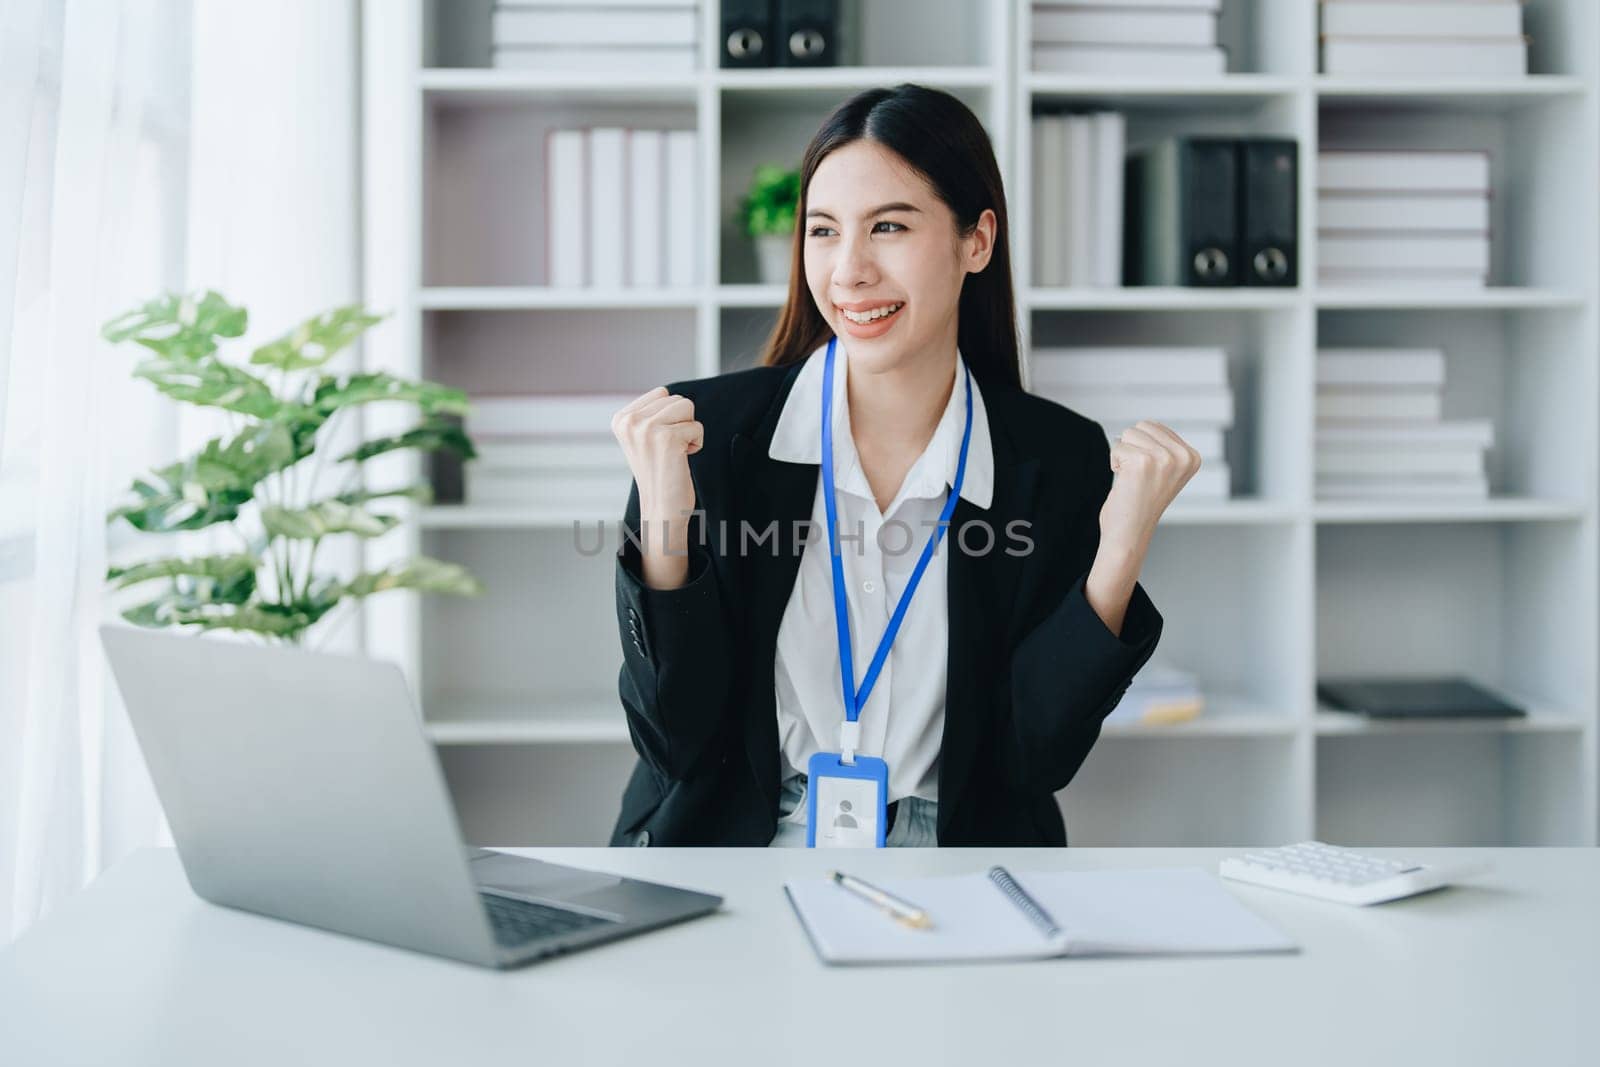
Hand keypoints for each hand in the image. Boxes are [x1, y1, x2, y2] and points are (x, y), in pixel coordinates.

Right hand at [612, 387, 703, 587]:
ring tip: (674, 452)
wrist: (661, 508)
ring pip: (688, 407)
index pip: (662, 393)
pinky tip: (681, 460)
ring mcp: (646, 428)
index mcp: (620, 418)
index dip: (670, 417)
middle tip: (668, 450)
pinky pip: (697, 427)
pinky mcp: (666, 438)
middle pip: (677, 399)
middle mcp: (629, 421)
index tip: (658, 443)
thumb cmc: (658, 473)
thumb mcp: (643, 438)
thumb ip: (650, 413)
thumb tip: (665, 391)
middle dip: (681, 423)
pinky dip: (696, 444)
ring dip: (689, 431)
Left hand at [1099, 420, 1201, 553]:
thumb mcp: (1165, 471)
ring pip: (1128, 433)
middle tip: (1138, 477)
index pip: (1155, 426)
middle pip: (1142, 426)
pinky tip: (1125, 482)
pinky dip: (1115, 463)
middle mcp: (1183, 456)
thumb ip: (1164, 447)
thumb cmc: (1141, 504)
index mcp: (1192, 457)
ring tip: (1133, 479)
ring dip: (1123, 456)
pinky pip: (1116, 447)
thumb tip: (1149, 424)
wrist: (1130, 533)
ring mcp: (1164, 458)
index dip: (1142, 448)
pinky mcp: (1143, 462)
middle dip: (1131, 448)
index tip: (1150, 474)